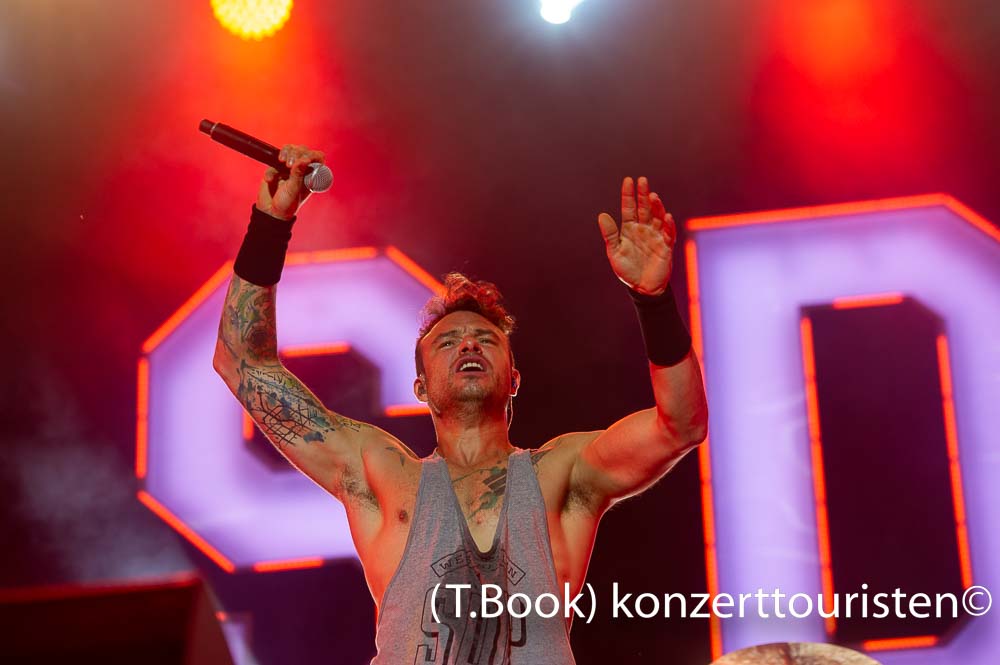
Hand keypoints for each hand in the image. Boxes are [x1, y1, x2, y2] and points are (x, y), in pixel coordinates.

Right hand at [257, 144, 325, 220]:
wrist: (270, 212)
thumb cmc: (287, 204)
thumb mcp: (294, 190)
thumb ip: (298, 174)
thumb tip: (304, 159)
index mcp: (311, 175)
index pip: (317, 157)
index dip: (312, 155)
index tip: (304, 160)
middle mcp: (302, 169)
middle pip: (303, 150)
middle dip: (296, 153)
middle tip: (289, 165)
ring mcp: (288, 167)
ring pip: (290, 149)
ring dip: (286, 152)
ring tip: (281, 162)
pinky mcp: (275, 167)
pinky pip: (273, 160)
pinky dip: (271, 169)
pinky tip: (270, 180)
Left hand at [597, 176, 676, 295]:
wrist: (642, 288)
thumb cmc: (627, 270)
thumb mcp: (615, 252)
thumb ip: (610, 235)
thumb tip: (602, 215)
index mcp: (629, 229)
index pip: (629, 208)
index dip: (628, 195)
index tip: (628, 181)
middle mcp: (644, 229)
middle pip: (644, 208)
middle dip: (643, 195)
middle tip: (642, 180)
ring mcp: (656, 236)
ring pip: (658, 218)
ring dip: (656, 207)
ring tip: (652, 196)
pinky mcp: (666, 247)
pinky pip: (668, 234)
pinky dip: (668, 226)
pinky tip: (667, 217)